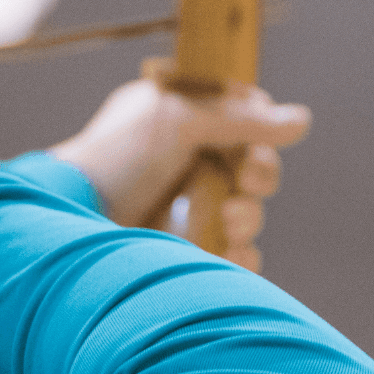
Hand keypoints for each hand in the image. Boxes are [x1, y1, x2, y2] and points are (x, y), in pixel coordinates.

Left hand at [50, 61, 310, 271]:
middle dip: (258, 176)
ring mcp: (185, 208)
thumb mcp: (176, 120)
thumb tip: (301, 120)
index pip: (242, 119)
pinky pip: (234, 255)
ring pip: (247, 213)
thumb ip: (240, 119)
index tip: (253, 141)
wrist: (71, 222)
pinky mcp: (185, 252)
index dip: (259, 131)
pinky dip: (238, 255)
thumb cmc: (114, 160)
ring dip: (247, 217)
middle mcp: (185, 161)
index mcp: (179, 118)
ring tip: (227, 221)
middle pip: (252, 168)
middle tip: (246, 182)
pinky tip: (228, 252)